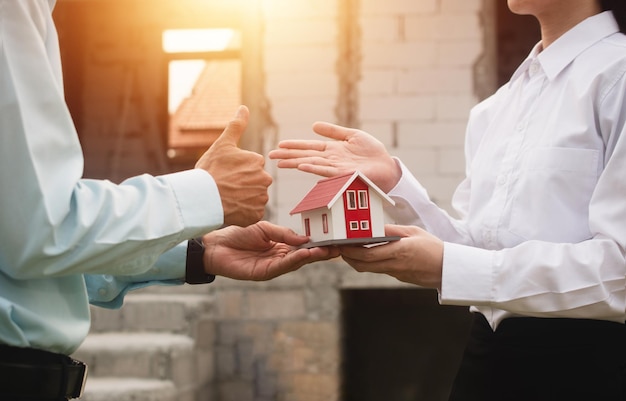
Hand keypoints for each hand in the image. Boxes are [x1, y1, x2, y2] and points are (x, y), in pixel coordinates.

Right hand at [195, 106, 271, 225]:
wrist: (202, 198)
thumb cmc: (210, 170)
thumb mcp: (222, 145)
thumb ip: (236, 126)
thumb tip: (244, 108)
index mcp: (257, 161)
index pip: (251, 167)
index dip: (237, 171)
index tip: (225, 174)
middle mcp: (264, 179)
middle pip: (254, 182)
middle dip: (242, 185)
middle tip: (226, 187)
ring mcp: (261, 198)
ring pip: (253, 198)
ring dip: (243, 198)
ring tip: (227, 198)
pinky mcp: (256, 215)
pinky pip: (251, 213)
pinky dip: (242, 212)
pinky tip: (230, 208)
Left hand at [201, 221, 339, 280]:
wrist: (214, 245)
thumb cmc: (237, 234)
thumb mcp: (264, 228)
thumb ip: (284, 233)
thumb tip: (305, 238)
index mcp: (281, 245)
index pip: (304, 245)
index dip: (319, 242)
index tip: (335, 239)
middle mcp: (280, 257)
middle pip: (305, 256)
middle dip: (322, 252)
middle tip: (339, 247)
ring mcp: (273, 267)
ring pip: (297, 262)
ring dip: (312, 256)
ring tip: (326, 250)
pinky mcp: (264, 273)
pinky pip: (283, 266)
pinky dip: (295, 260)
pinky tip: (305, 254)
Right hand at [268, 122, 400, 191]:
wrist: (387, 166)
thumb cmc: (372, 153)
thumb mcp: (352, 135)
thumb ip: (333, 131)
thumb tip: (313, 125)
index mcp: (331, 150)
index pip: (309, 147)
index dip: (294, 146)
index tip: (279, 146)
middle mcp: (330, 160)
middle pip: (305, 157)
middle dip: (288, 156)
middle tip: (271, 156)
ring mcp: (336, 168)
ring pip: (311, 164)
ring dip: (295, 163)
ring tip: (281, 163)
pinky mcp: (344, 174)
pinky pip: (326, 171)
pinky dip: (313, 168)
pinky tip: (302, 166)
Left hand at [339, 224, 442, 288]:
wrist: (448, 269)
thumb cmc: (433, 247)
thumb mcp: (413, 232)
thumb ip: (392, 230)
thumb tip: (373, 227)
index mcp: (398, 252)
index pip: (368, 254)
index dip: (351, 251)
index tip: (342, 244)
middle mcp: (394, 265)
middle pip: (362, 265)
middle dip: (348, 257)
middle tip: (340, 248)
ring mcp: (395, 273)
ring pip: (368, 269)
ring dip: (356, 260)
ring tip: (350, 249)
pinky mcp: (398, 276)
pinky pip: (378, 269)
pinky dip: (369, 262)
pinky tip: (367, 253)